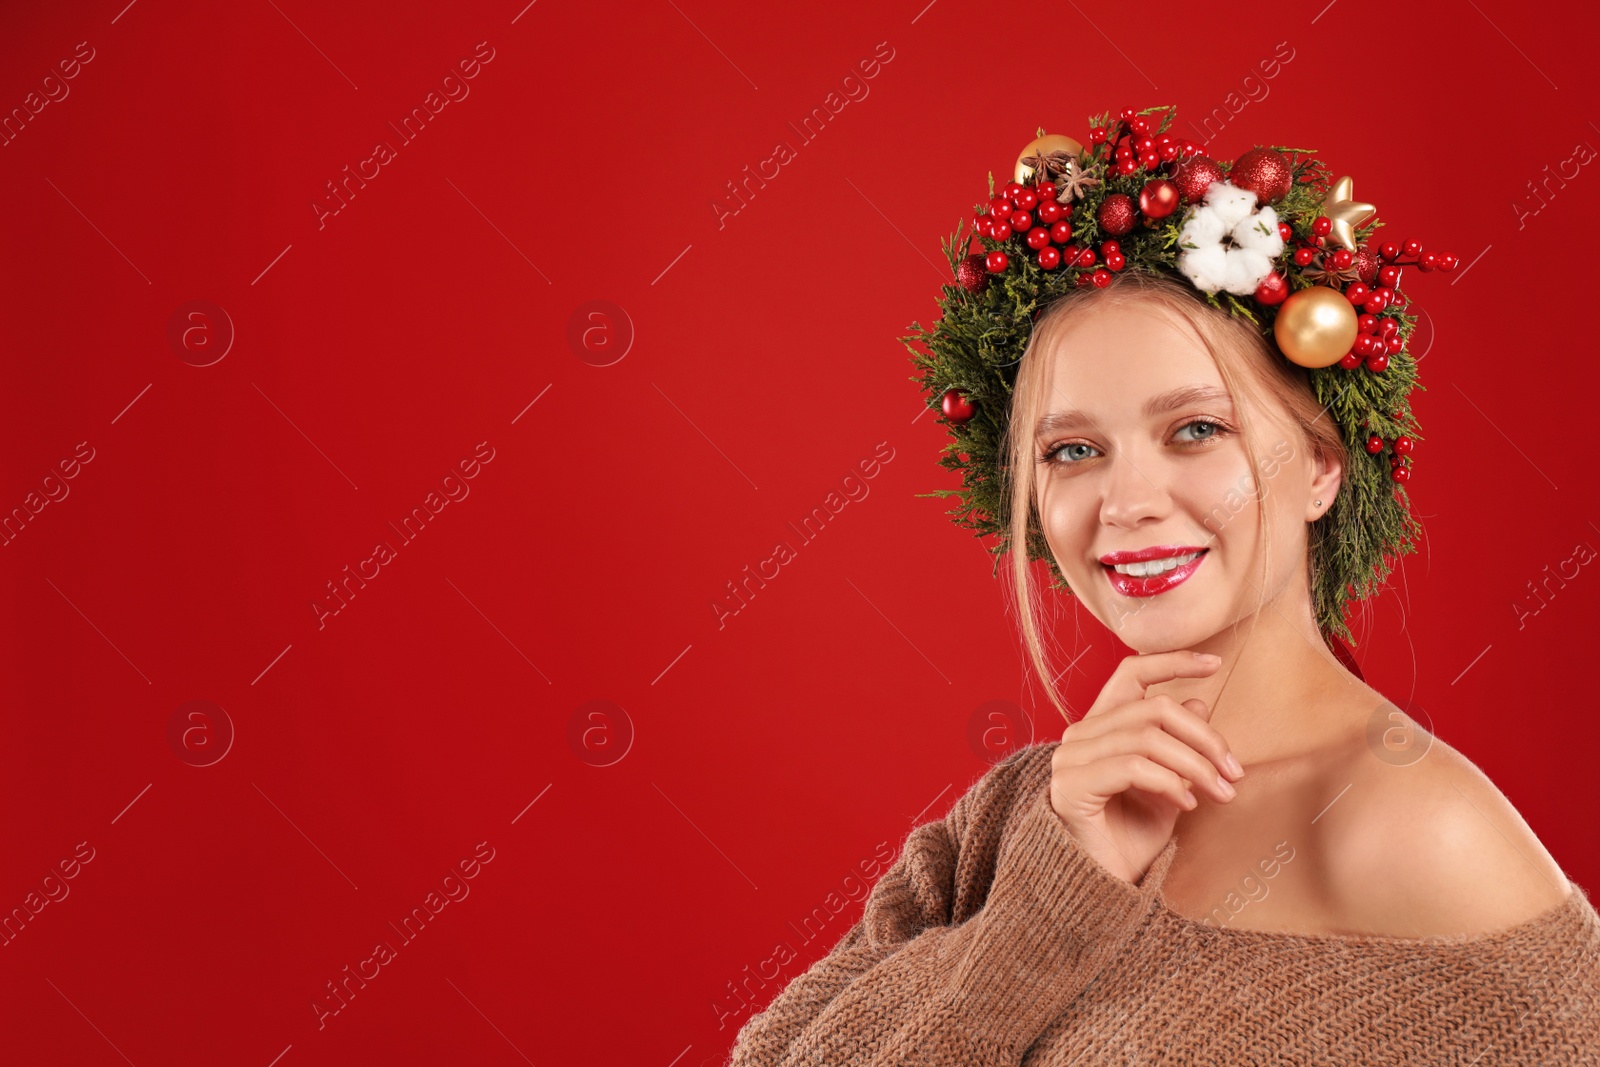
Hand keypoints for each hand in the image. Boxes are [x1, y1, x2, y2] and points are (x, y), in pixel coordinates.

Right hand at [1047, 650, 1244, 883]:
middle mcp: (1080, 735)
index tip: (1215, 663)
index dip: (1172, 661)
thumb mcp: (1168, 786)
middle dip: (1204, 737)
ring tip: (1220, 792)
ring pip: (1147, 738)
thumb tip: (1199, 702)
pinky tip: (1187, 804)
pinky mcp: (1072, 785)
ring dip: (1195, 765)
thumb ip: (1178, 747)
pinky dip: (1169, 783)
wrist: (1101, 887)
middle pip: (1153, 710)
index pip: (1131, 674)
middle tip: (1235, 771)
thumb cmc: (1130, 838)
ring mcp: (1071, 758)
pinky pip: (1131, 767)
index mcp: (1101, 726)